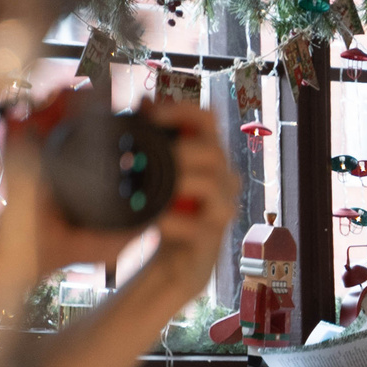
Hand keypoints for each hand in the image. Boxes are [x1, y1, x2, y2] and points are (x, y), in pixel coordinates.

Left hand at [133, 101, 236, 288]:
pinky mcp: (214, 238)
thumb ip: (154, 141)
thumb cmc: (169, 214)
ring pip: (213, 184)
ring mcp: (223, 208)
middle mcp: (224, 178)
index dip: (183, 111)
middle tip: (144, 155)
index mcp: (209, 157)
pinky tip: (153, 221)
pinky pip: (199, 225)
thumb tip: (142, 102)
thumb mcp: (159, 175)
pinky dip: (173, 222)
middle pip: (214, 150)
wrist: (176, 264)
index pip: (208, 119)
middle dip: (179, 149)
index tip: (150, 113)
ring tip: (146, 188)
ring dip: (178, 182)